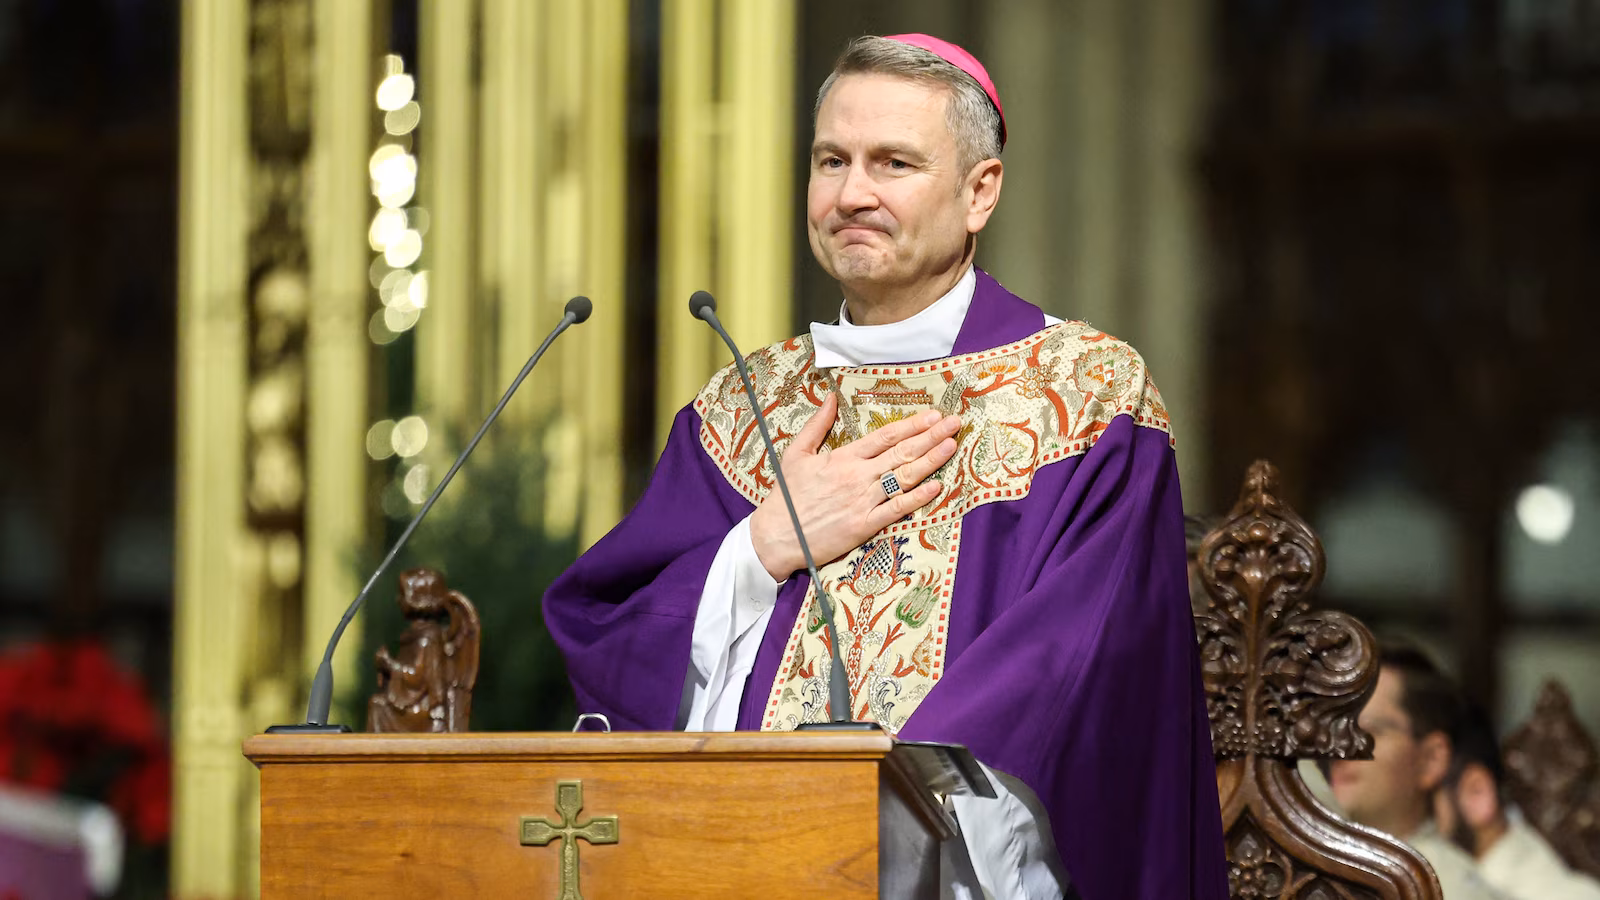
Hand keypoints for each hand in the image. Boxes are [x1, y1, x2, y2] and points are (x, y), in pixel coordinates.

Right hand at [749, 391, 961, 580]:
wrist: (776, 536)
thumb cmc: (786, 496)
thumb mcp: (796, 453)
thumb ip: (817, 425)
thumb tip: (830, 397)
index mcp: (843, 457)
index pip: (885, 436)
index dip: (912, 424)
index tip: (934, 415)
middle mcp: (858, 476)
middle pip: (902, 453)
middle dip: (931, 437)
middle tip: (955, 423)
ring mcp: (863, 501)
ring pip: (904, 477)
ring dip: (931, 461)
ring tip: (952, 446)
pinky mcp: (865, 525)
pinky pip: (896, 509)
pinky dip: (917, 498)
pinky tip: (937, 487)